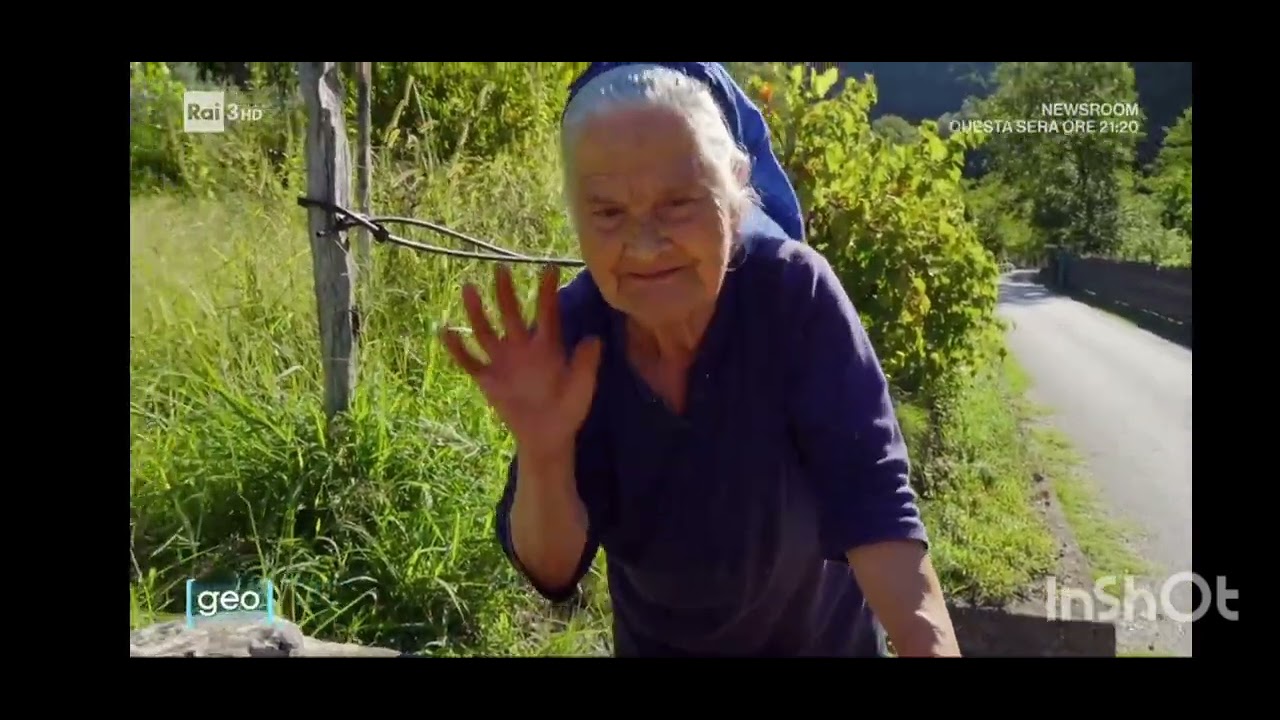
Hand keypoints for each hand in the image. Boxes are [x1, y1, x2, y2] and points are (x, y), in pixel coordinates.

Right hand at [440, 265, 602, 457]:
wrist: (547, 436)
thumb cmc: (568, 409)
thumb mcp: (582, 388)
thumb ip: (586, 364)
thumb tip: (594, 338)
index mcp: (548, 347)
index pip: (547, 313)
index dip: (547, 292)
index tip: (550, 268)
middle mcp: (522, 348)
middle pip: (512, 314)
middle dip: (506, 292)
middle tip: (501, 268)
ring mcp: (503, 362)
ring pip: (486, 331)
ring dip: (477, 311)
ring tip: (468, 289)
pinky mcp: (489, 379)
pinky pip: (470, 361)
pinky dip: (458, 348)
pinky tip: (446, 331)